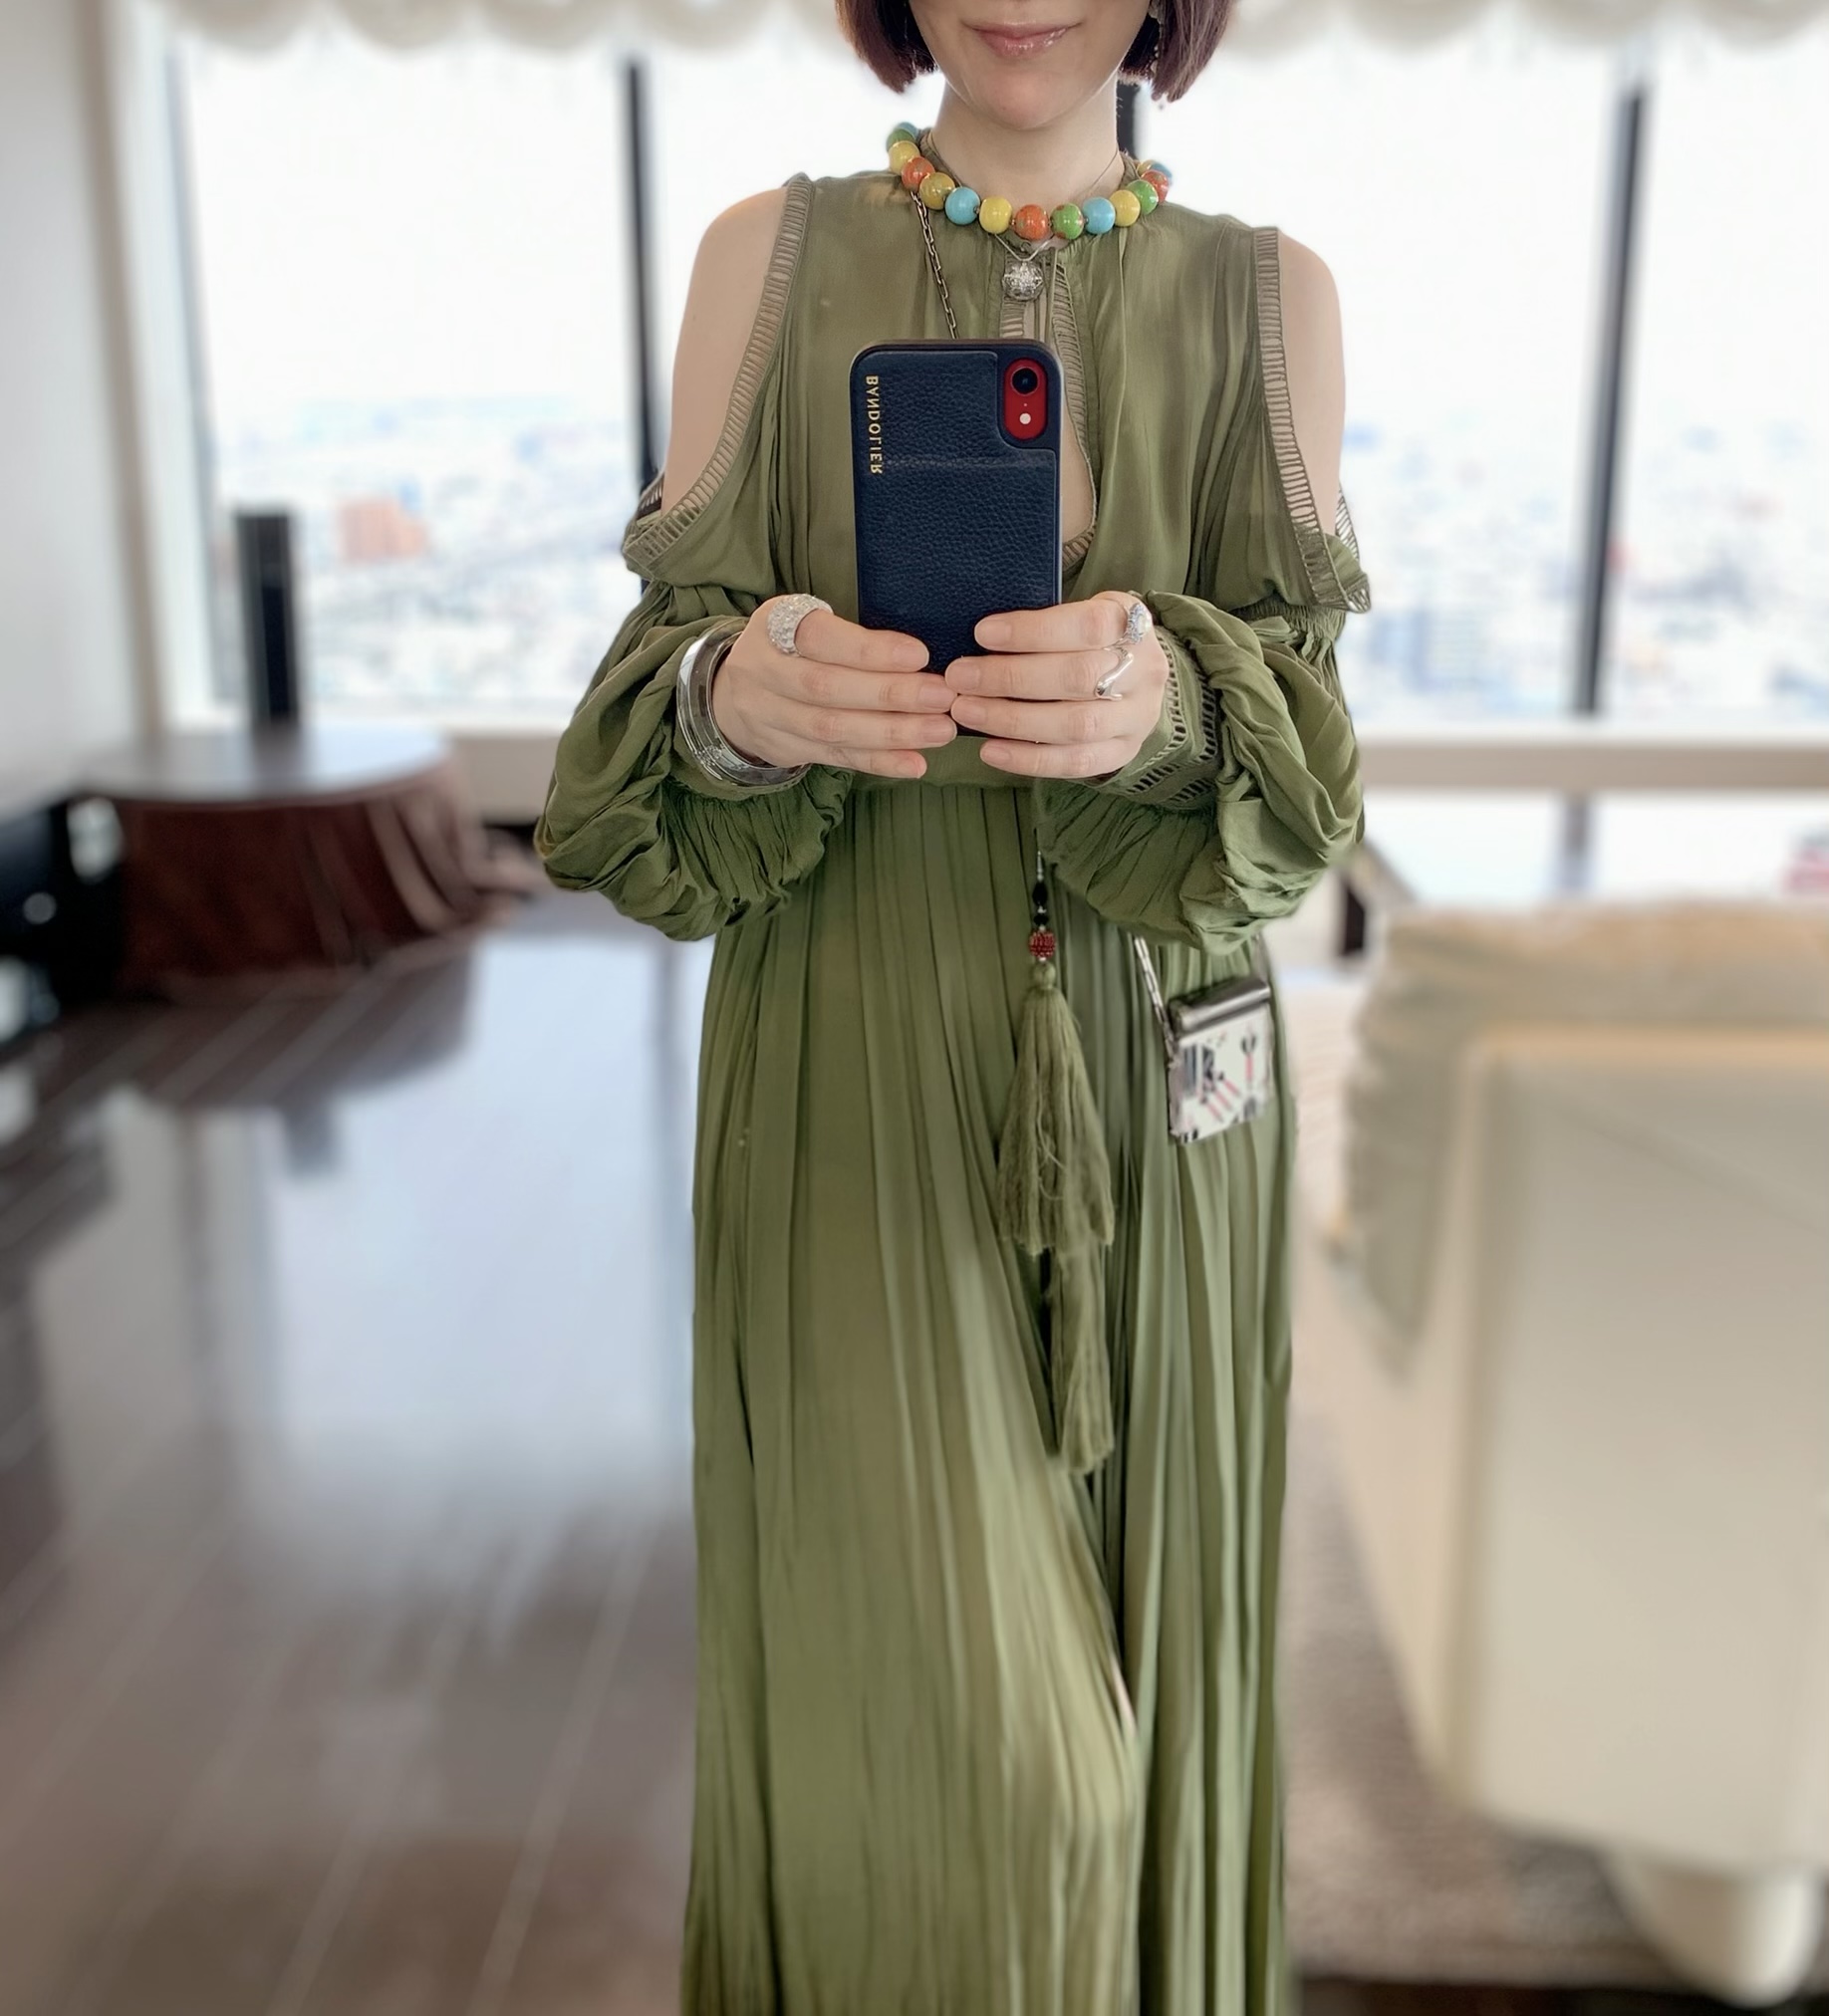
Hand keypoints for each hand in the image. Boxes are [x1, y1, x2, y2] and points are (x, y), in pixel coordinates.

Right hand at [711, 599, 956, 779]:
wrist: (731, 691)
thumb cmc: (790, 648)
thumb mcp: (804, 622)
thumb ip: (848, 636)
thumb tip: (921, 656)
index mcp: (773, 627)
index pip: (820, 638)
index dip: (868, 650)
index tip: (919, 655)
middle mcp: (763, 672)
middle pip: (827, 688)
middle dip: (890, 694)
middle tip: (941, 696)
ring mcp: (769, 716)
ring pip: (833, 728)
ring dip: (892, 732)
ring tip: (939, 730)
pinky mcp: (785, 749)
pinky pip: (835, 758)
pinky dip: (878, 762)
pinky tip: (914, 763)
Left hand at [944, 590, 1169, 778]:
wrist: (1137, 677)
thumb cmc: (1091, 641)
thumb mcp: (1081, 615)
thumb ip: (1045, 622)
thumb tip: (981, 635)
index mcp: (1131, 625)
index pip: (1086, 625)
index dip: (1033, 631)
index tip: (983, 633)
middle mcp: (1142, 672)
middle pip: (1077, 677)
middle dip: (1011, 678)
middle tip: (961, 678)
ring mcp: (1136, 717)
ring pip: (1076, 725)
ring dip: (1014, 721)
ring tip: (967, 712)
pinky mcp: (1123, 751)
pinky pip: (1075, 763)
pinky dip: (1029, 759)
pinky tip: (991, 751)